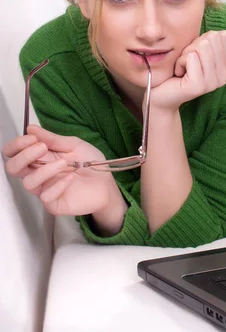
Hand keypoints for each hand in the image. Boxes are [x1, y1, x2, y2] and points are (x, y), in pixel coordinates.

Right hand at [3, 124, 119, 216]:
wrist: (106, 182)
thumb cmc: (89, 162)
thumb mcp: (73, 145)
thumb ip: (52, 138)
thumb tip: (31, 128)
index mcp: (40, 158)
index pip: (15, 152)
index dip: (17, 145)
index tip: (32, 138)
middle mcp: (38, 173)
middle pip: (13, 168)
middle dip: (23, 156)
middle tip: (41, 148)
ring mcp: (44, 189)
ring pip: (28, 182)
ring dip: (44, 170)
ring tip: (64, 163)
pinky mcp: (53, 203)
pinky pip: (46, 196)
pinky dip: (58, 185)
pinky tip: (71, 178)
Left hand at [148, 30, 225, 111]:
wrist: (161, 96)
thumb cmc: (177, 70)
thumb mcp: (196, 52)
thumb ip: (209, 42)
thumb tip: (220, 33)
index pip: (222, 36)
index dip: (202, 40)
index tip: (194, 56)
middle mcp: (224, 76)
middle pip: (211, 40)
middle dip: (193, 46)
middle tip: (187, 63)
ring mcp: (213, 82)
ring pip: (201, 47)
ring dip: (185, 54)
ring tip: (183, 68)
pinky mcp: (199, 85)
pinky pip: (190, 57)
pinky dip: (179, 61)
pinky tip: (178, 74)